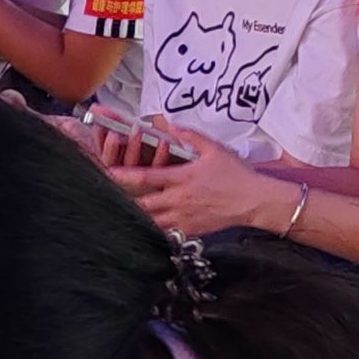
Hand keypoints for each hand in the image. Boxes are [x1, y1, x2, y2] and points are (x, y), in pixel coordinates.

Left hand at [110, 129, 288, 237]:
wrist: (254, 201)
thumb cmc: (235, 174)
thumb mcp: (214, 149)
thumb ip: (190, 137)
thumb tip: (169, 125)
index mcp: (182, 178)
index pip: (146, 177)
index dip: (124, 175)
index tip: (107, 173)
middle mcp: (178, 200)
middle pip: (141, 204)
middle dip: (123, 202)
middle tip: (104, 198)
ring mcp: (182, 218)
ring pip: (149, 221)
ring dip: (134, 217)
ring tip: (117, 214)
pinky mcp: (188, 231)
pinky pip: (163, 233)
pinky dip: (150, 231)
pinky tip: (139, 229)